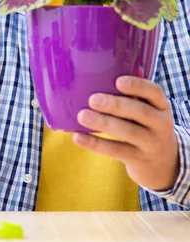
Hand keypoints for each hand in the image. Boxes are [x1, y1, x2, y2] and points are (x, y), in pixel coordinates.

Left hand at [73, 76, 179, 191]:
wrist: (163, 163)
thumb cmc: (146, 126)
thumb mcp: (148, 111)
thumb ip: (131, 97)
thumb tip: (95, 78)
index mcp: (161, 106)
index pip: (154, 92)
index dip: (137, 86)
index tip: (118, 81)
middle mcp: (161, 124)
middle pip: (141, 112)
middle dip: (116, 105)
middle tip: (93, 99)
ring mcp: (151, 144)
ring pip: (129, 132)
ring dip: (104, 123)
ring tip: (82, 116)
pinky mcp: (139, 160)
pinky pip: (116, 151)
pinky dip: (96, 144)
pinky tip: (78, 137)